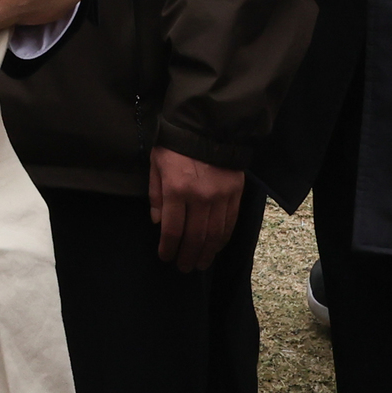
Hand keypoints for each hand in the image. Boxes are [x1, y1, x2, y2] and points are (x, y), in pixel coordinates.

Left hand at [148, 147, 242, 271]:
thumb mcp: (156, 164)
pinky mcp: (235, 194)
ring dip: (207, 253)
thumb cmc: (175, 144)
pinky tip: (216, 247)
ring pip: (215, 234)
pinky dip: (223, 239)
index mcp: (177, 189)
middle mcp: (200, 197)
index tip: (165, 257)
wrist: (208, 125)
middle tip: (183, 268)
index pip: (173, 230)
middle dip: (188, 256)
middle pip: (195, 237)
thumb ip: (156, 195)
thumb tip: (158, 222)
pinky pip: (230, 223)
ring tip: (200, 263)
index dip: (168, 248)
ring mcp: (221, 197)